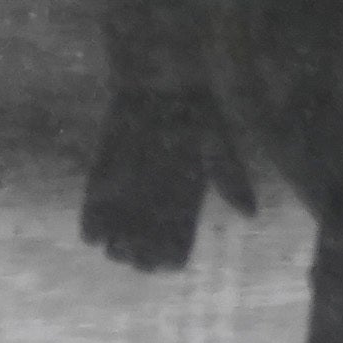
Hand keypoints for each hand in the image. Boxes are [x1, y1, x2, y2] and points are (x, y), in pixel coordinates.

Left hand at [81, 96, 258, 271]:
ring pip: (116, 237)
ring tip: (113, 241)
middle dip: (137, 257)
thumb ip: (230, 177)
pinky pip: (93, 212)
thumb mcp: (218, 143)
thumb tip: (251, 213)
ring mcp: (127, 194)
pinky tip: (93, 232)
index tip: (162, 259)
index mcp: (183, 202)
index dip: (168, 259)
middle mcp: (154, 204)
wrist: (157, 83)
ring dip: (113, 245)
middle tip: (133, 250)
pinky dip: (91, 226)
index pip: (176, 247)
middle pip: (144, 250)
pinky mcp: (102, 180)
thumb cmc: (192, 112)